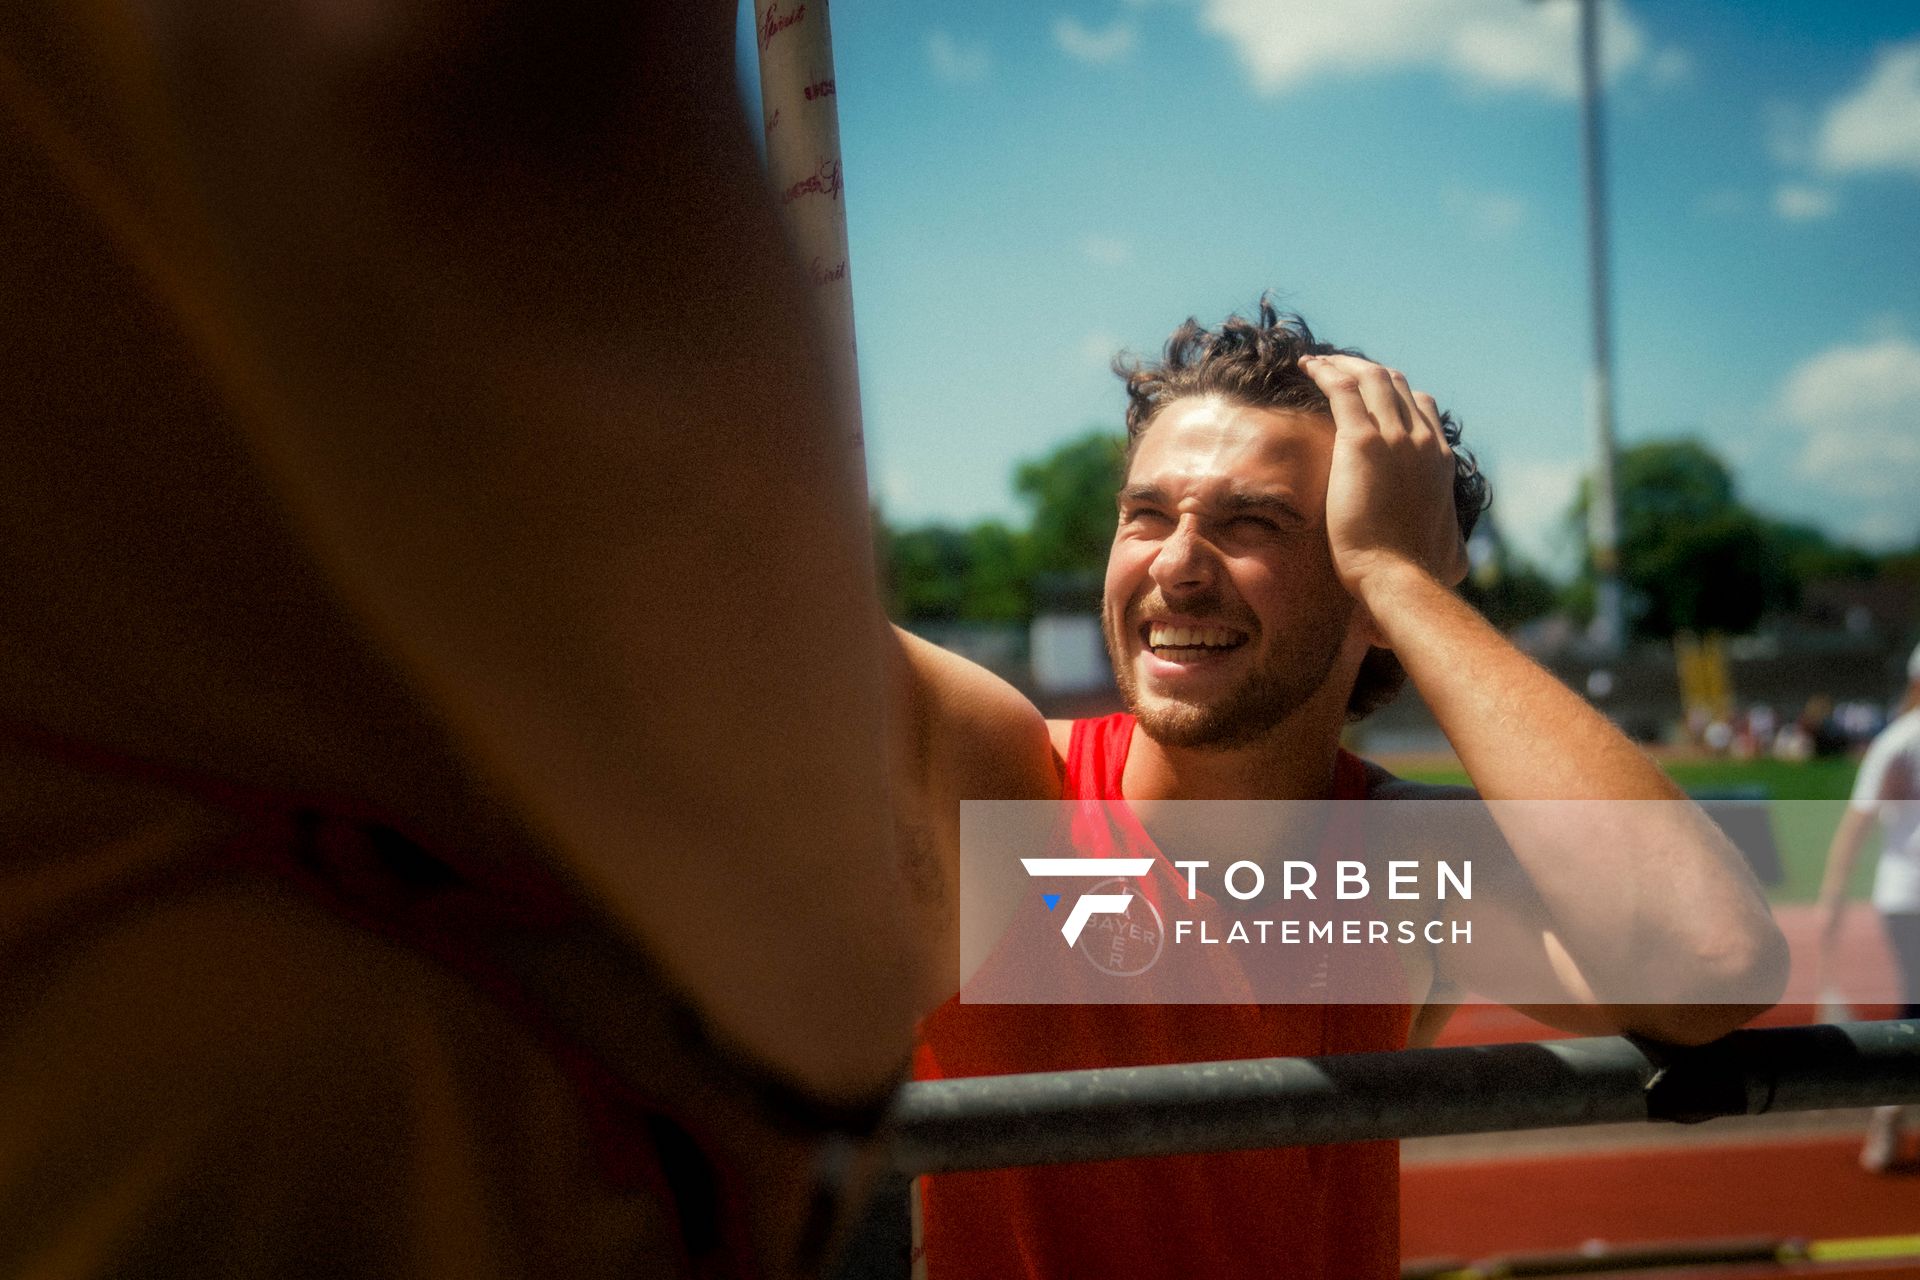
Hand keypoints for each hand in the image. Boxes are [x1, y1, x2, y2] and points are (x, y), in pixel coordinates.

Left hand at [1302, 353, 1468, 600]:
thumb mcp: (1452, 553)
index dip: (1392, 394)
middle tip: (1334, 372)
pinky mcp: (1363, 442)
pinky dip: (1325, 372)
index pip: (1421, 406)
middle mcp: (1422, 440)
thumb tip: (1459, 558)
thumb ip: (1453, 540)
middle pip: (1395, 384)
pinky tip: (1307, 367)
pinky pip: (1343, 390)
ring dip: (1342, 365)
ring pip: (1370, 378)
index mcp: (1440, 459)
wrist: (1399, 576)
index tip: (1365, 397)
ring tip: (1317, 363)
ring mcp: (1396, 438)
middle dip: (1364, 371)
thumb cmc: (1419, 575)